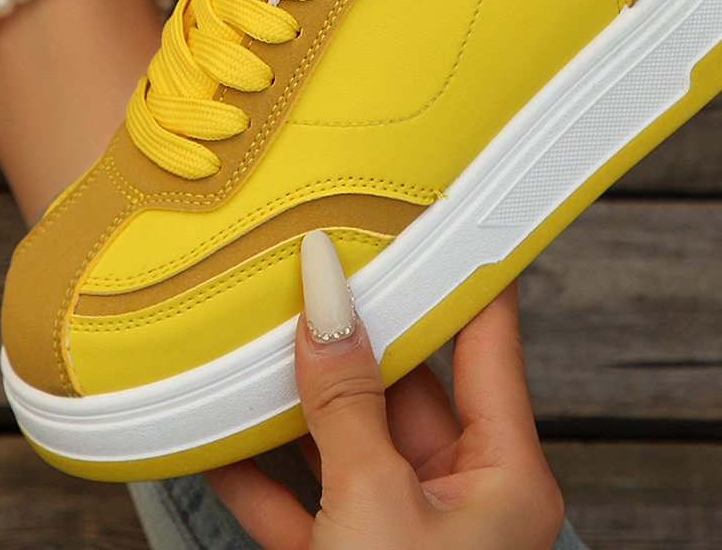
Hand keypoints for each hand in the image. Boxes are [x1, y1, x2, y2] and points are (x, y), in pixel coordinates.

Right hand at [206, 231, 562, 549]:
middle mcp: (461, 495)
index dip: (462, 267)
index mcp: (504, 473)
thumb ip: (345, 399)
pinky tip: (217, 429)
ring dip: (296, 394)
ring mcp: (401, 530)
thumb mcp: (374, 507)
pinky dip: (262, 470)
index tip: (432, 203)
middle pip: (405, 382)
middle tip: (312, 256)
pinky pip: (305, 498)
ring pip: (346, 436)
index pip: (488, 338)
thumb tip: (327, 291)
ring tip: (254, 324)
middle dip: (355, 326)